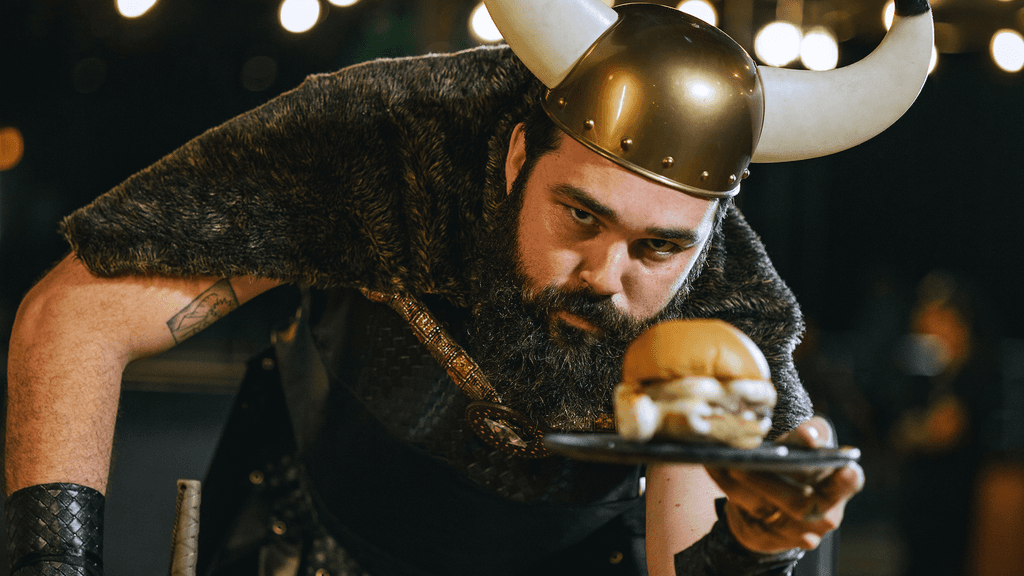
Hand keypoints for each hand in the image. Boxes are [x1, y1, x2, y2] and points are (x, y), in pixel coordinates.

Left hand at [705, 416, 864, 552]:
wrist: (774, 503)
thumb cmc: (796, 464)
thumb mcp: (805, 445)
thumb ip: (811, 434)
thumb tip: (810, 436)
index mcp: (840, 486)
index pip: (850, 483)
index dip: (846, 479)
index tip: (846, 468)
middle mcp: (824, 513)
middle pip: (798, 501)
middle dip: (770, 482)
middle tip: (747, 463)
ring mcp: (796, 530)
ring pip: (766, 508)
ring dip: (742, 484)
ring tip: (726, 463)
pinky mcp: (769, 537)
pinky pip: (745, 510)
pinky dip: (727, 487)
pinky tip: (715, 467)